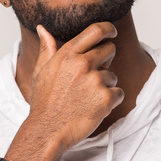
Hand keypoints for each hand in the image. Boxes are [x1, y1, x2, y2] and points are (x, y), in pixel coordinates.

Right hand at [26, 22, 123, 153]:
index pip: (95, 31)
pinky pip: (119, 93)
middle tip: (93, 77)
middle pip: (109, 49)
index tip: (112, 32)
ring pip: (113, 76)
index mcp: (67, 55)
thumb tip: (42, 28)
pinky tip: (95, 108)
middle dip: (106, 61)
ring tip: (86, 98)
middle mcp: (82, 64)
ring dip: (105, 86)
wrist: (47, 131)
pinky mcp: (105, 98)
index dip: (108, 29)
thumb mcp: (41, 72)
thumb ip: (47, 48)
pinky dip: (111, 101)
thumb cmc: (44, 103)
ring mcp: (95, 81)